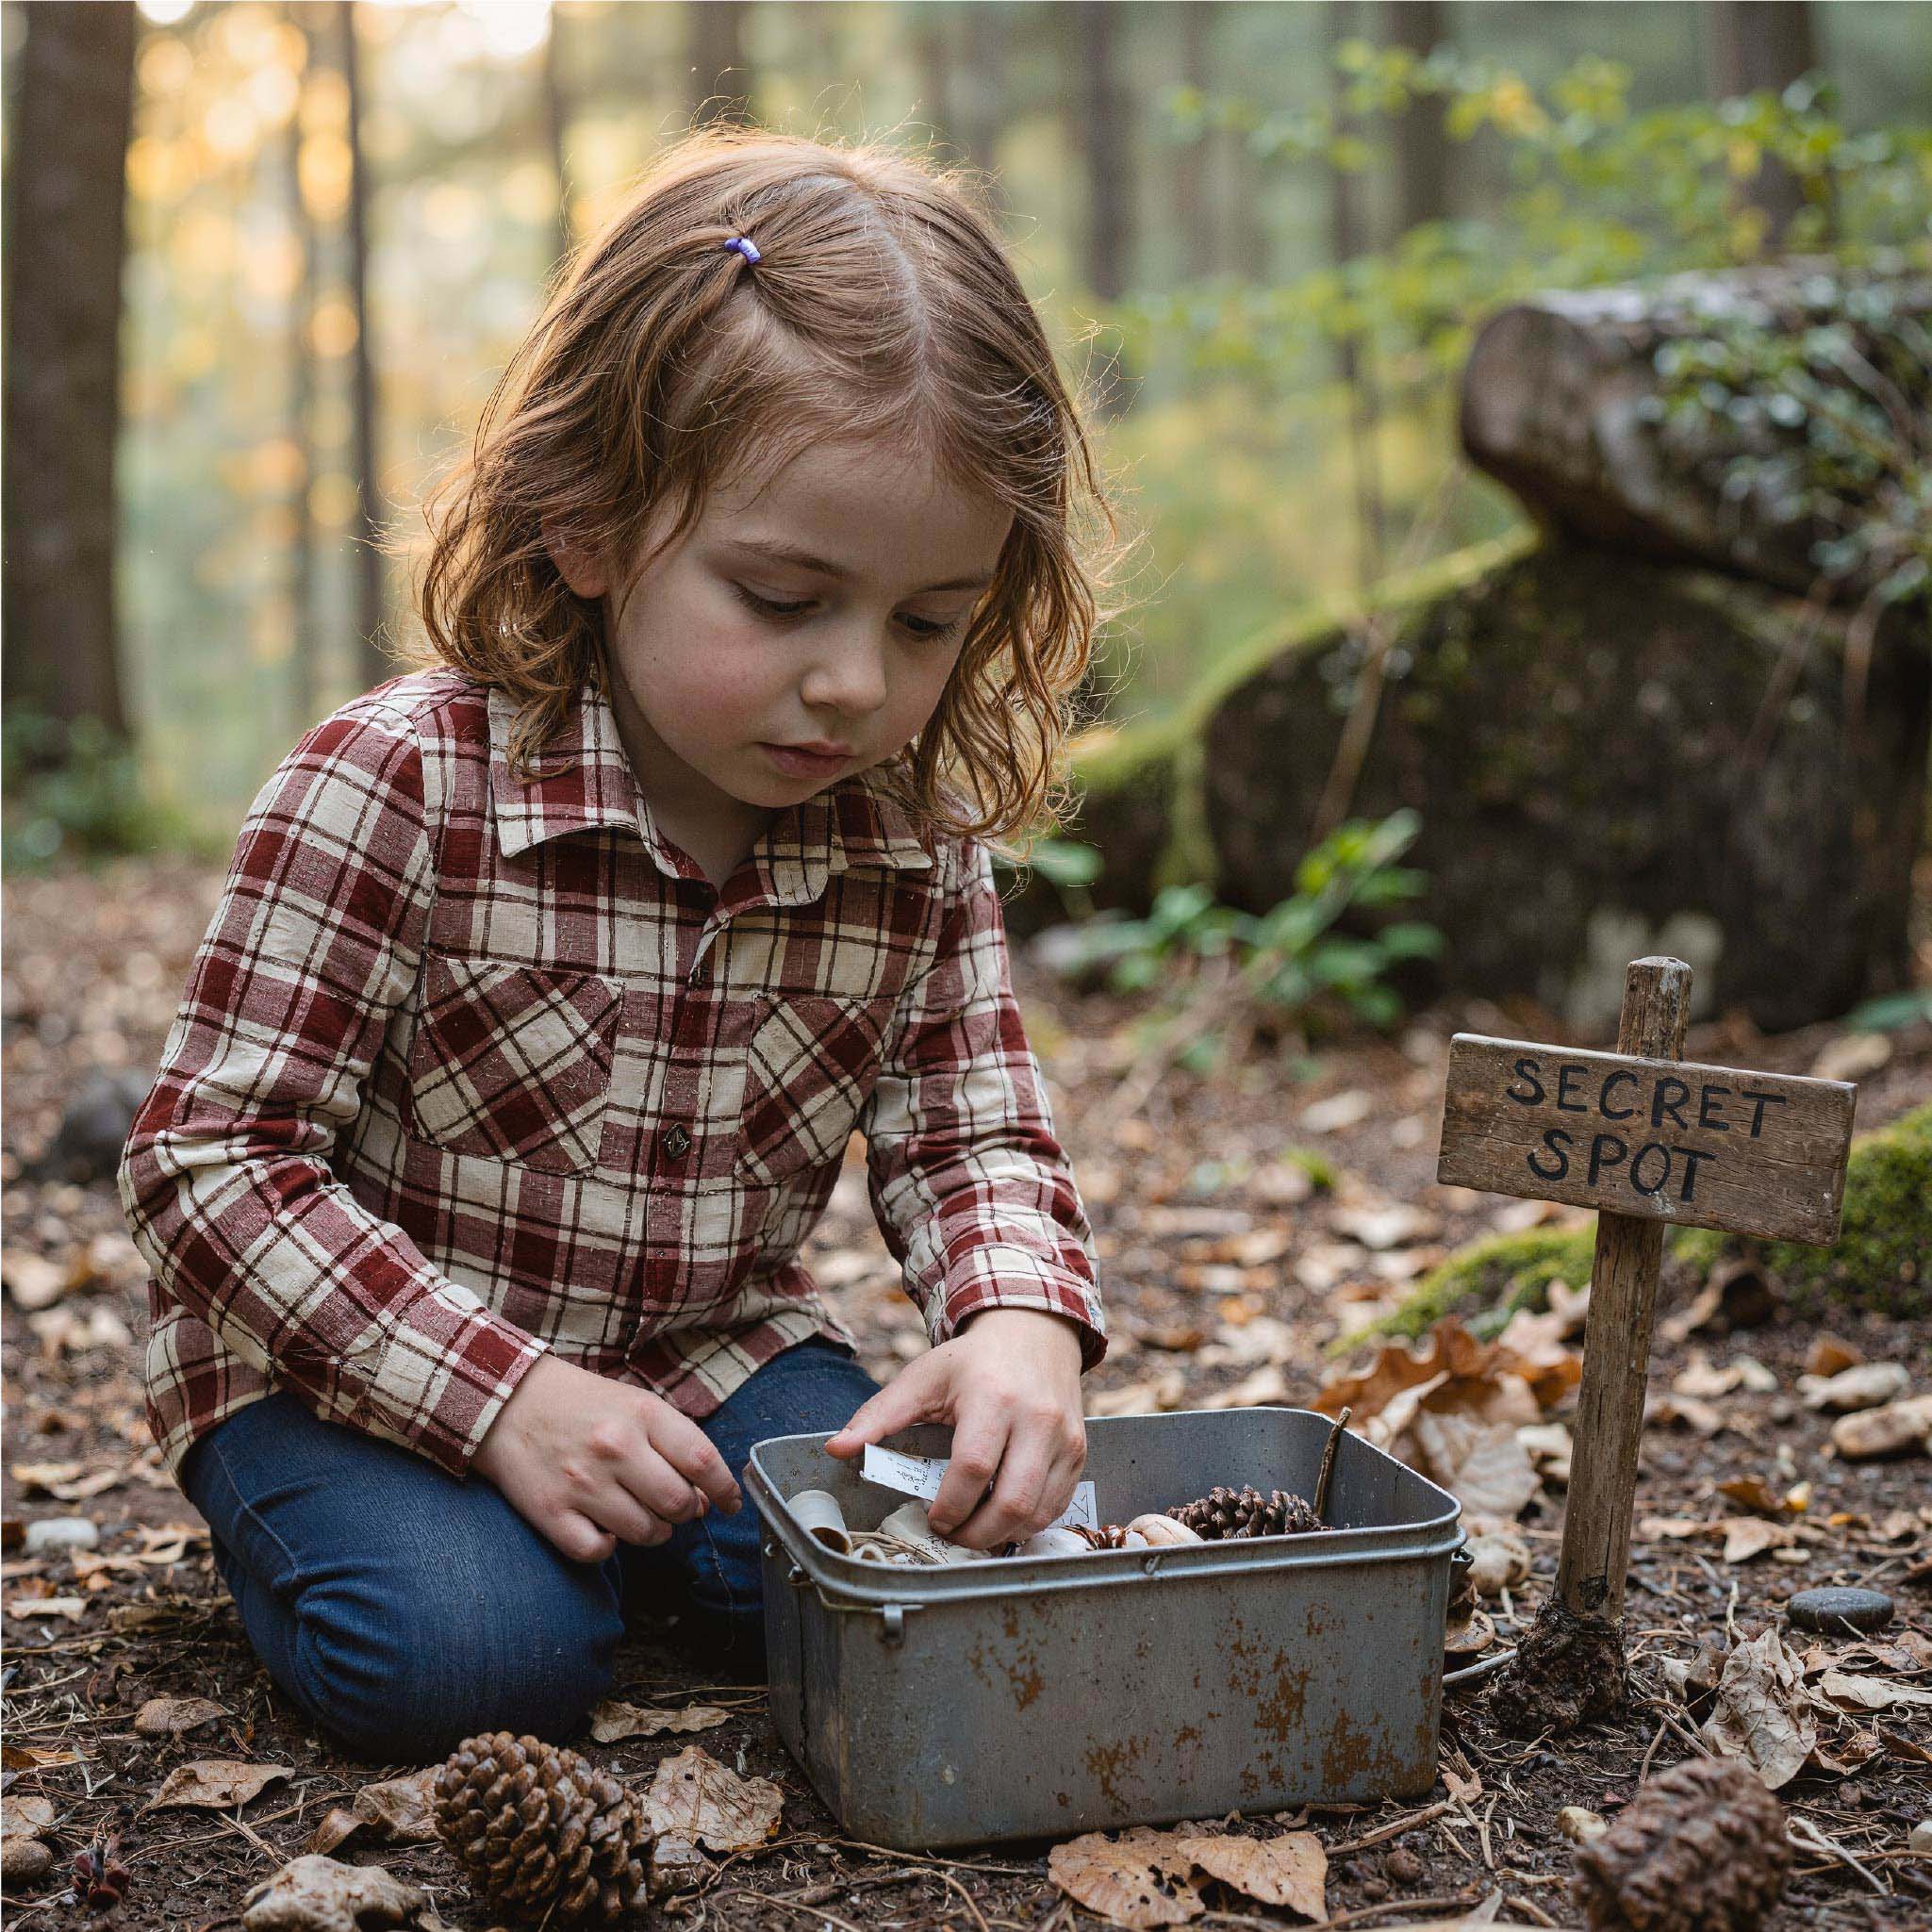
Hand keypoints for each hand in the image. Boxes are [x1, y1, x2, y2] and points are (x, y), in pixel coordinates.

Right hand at [471, 1353, 741, 1564]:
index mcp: (641, 1414)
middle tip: (675, 1507)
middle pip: (678, 1504)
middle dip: (685, 1513)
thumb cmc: (581, 1405)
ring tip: (639, 1513)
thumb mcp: (634, 1404)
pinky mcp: (550, 1511)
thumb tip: (705, 1500)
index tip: (732, 1504)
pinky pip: (597, 1551)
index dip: (726, 1489)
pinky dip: (607, 1547)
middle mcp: (615, 1447)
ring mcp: (581, 1482)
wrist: (506, 1402)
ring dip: (652, 1532)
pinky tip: (604, 1528)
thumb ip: (673, 1444)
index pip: (702, 1460)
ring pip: (644, 1533)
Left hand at [823, 1308, 1086, 1549]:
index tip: (931, 1518)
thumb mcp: (922, 1377)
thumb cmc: (973, 1361)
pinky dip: (1028, 1523)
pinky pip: (1057, 1506)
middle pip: (1012, 1501)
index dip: (949, 1507)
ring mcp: (1065, 1437)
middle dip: (976, 1535)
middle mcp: (1037, 1418)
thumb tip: (836, 1449)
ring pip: (1039, 1512)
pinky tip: (1002, 1516)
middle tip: (952, 1536)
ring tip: (974, 1530)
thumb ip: (879, 1415)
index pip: (973, 1468)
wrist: (1034, 1332)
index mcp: (993, 1398)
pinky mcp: (1080, 1452)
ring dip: (1003, 1535)